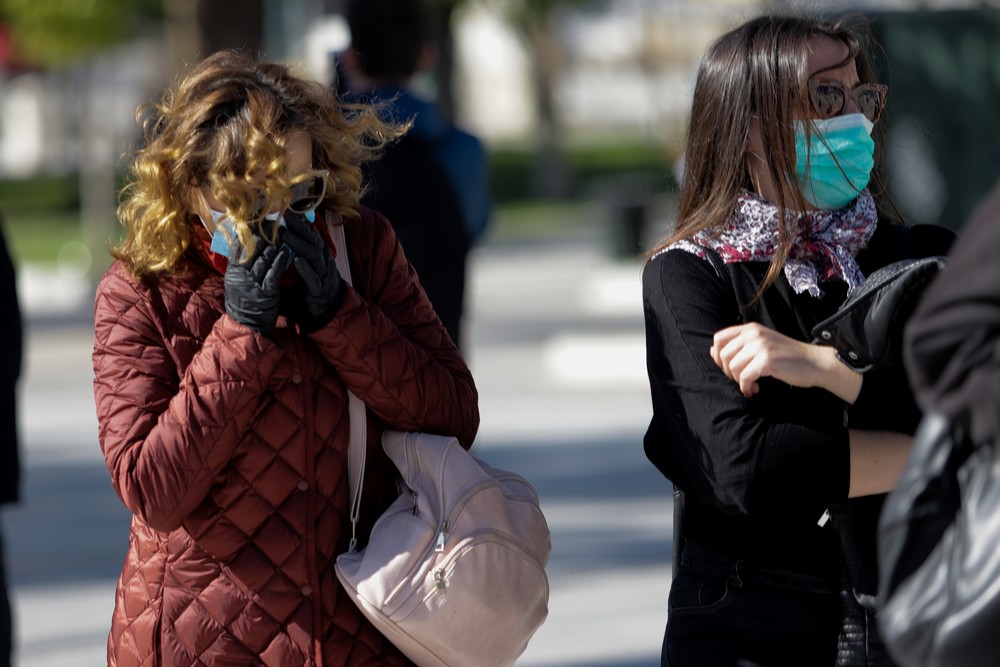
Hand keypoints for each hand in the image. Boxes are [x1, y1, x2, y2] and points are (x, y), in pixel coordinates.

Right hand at [223, 233, 289, 335]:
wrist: (248, 324)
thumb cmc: (243, 300)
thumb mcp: (235, 280)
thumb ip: (238, 262)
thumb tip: (241, 240)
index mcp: (232, 271)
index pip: (239, 245)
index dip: (249, 232)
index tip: (258, 221)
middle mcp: (240, 276)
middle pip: (253, 249)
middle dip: (264, 235)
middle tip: (274, 224)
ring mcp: (252, 284)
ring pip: (264, 259)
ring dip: (275, 245)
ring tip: (283, 234)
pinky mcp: (266, 292)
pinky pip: (274, 273)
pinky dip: (280, 261)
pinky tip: (287, 252)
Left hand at [282, 211, 342, 330]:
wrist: (324, 311)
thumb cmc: (309, 288)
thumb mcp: (302, 267)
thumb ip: (294, 254)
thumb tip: (279, 238)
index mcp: (318, 256)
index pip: (310, 235)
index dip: (300, 224)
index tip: (288, 212)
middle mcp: (323, 262)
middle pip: (314, 241)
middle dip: (300, 229)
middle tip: (286, 218)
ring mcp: (323, 276)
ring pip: (314, 256)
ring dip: (300, 245)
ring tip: (286, 236)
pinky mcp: (320, 290)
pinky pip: (314, 277)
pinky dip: (306, 269)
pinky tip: (297, 261)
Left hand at [710, 322, 861, 401]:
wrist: (815, 362)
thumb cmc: (787, 356)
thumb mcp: (761, 345)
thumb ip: (738, 346)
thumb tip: (711, 351)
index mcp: (750, 328)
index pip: (718, 339)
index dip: (718, 356)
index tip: (729, 368)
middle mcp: (753, 334)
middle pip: (723, 355)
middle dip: (728, 372)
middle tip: (741, 380)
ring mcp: (760, 346)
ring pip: (732, 368)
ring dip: (739, 381)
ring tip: (751, 386)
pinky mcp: (767, 361)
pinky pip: (744, 377)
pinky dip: (746, 387)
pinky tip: (755, 390)